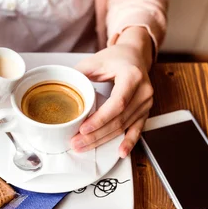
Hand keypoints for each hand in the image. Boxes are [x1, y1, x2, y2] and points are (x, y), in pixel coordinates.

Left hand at [71, 27, 154, 157]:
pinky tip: (121, 152)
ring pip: (124, 127)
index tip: (83, 129)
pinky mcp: (145, 111)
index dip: (100, 119)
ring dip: (104, 139)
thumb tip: (61, 88)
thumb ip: (79, 74)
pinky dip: (128, 142)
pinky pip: (137, 130)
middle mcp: (143, 91)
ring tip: (84, 146)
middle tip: (77, 143)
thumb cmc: (117, 58)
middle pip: (120, 119)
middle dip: (97, 134)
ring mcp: (146, 103)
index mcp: (132, 76)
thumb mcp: (95, 61)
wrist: (135, 56)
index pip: (118, 103)